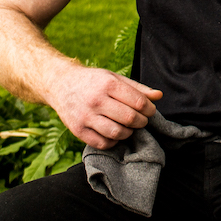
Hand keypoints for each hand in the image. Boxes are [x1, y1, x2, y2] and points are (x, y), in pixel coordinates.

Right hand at [47, 65, 161, 148]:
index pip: (138, 102)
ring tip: (128, 127)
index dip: (149, 109)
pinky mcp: (78, 130)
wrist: (61, 84)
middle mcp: (96, 100)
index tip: (149, 111)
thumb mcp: (114, 78)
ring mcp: (85, 116)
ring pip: (117, 133)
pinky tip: (114, 134)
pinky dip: (113, 142)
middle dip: (141, 122)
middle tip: (141, 120)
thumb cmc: (93, 81)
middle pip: (130, 119)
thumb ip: (137, 88)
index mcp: (108, 84)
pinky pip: (102, 143)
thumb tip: (159, 96)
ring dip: (128, 133)